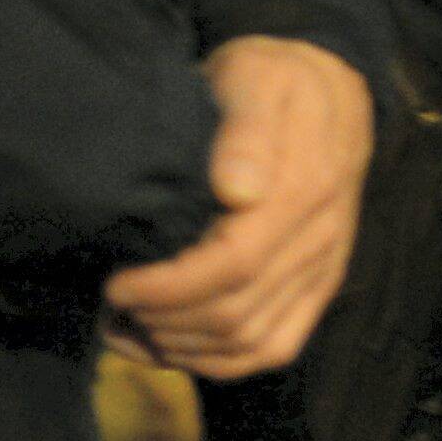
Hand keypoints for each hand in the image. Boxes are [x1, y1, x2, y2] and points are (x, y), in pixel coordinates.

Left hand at [103, 35, 371, 379]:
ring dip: (181, 348)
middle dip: (161, 321)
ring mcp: (323, 270)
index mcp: (305, 191)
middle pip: (235, 316)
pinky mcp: (319, 288)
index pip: (233, 266)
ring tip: (128, 327)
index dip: (168, 288)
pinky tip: (171, 344)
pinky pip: (273, 348)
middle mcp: (321, 241)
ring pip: (250, 344)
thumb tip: (235, 191)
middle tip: (112, 302)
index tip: (117, 282)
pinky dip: (217, 362)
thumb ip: (246, 129)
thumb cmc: (275, 80)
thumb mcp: (256, 78)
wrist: (329, 90)